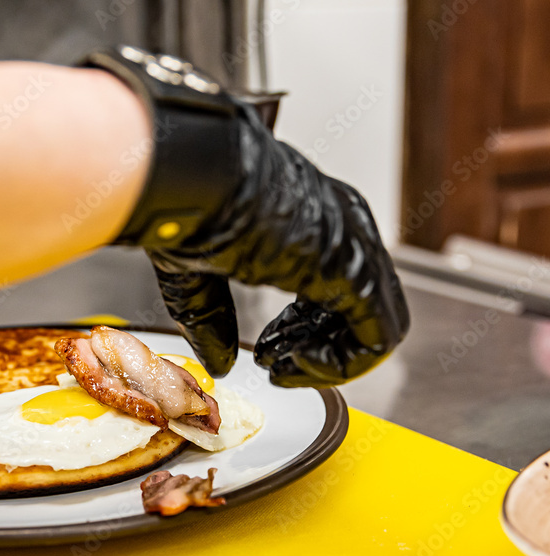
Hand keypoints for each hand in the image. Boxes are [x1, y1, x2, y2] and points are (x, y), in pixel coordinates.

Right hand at [143, 103, 409, 387]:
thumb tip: (219, 360)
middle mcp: (344, 225)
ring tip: (286, 368)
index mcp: (312, 214)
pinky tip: (297, 363)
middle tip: (277, 366)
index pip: (334, 284)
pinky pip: (376, 335)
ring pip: (377, 324)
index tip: (268, 350)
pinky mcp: (356, 269)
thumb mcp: (196, 271)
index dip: (300, 328)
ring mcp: (355, 245)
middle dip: (315, 345)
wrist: (195, 177)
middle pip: (358, 307)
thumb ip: (212, 317)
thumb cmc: (188, 201)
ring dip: (330, 359)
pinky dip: (341, 363)